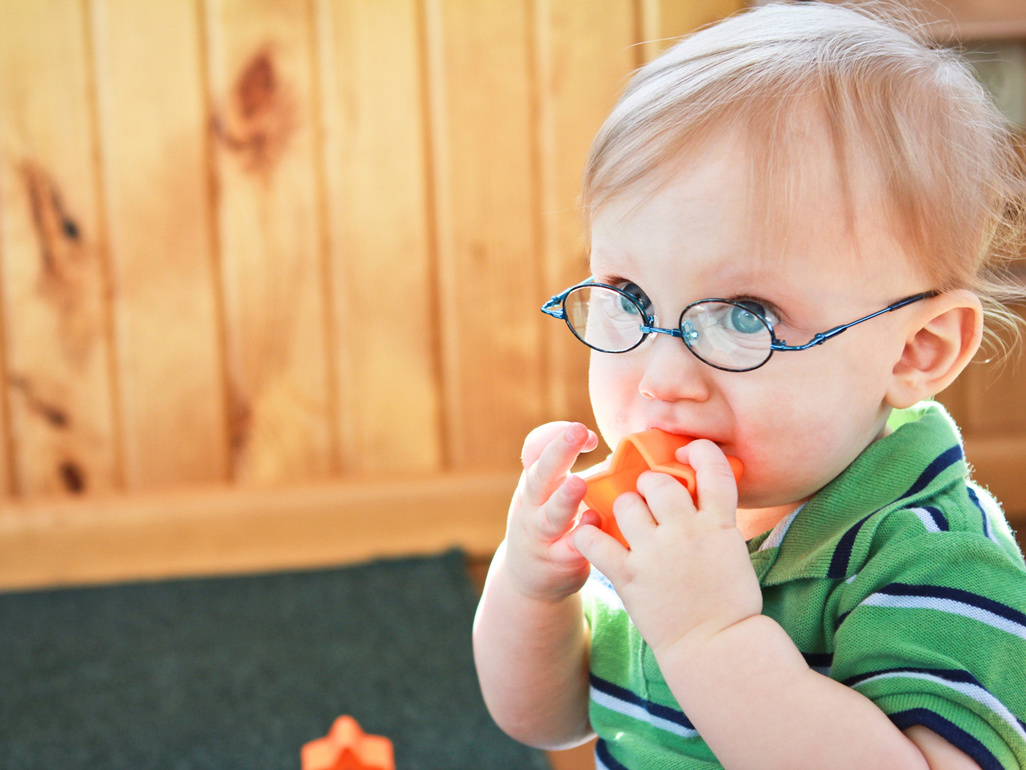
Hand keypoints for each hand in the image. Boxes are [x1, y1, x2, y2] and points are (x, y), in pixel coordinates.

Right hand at [503, 422, 599, 603]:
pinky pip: (570, 548)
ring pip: (551, 516)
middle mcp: (532, 505)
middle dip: (558, 451)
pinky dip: (582, 535)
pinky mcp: (558, 561)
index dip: (555, 435)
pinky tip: (595, 523)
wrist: (528, 579)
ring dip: (564, 499)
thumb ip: (575, 470)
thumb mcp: (549, 492)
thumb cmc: (547, 523)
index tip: (582, 431)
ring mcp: (542, 535)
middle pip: (540, 475)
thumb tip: (615, 449)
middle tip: (577, 431)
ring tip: (579, 483)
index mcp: (534, 482)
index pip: (534, 449)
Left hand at [572, 439, 761, 655]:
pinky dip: (588, 533)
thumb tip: (697, 497)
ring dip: (625, 507)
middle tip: (649, 498)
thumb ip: (715, 522)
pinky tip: (591, 535)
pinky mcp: (629, 575)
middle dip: (650, 484)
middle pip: (658, 481)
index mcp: (719, 523)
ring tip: (629, 522)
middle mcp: (686, 530)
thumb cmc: (730, 603)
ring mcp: (655, 552)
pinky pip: (595, 540)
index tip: (687, 453)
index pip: (712, 466)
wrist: (716, 647)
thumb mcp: (734, 552)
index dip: (699, 451)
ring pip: (626, 503)